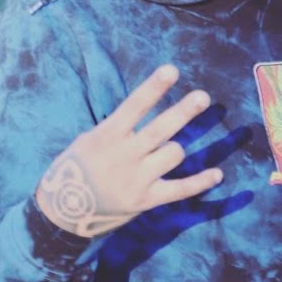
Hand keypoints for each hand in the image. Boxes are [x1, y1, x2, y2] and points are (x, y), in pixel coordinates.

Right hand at [34, 64, 224, 237]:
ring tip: (173, 148)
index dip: (154, 87)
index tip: (172, 70)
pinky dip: (200, 182)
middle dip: (183, 112)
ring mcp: (137, 179)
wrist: (64, 211)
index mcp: (107, 136)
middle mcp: (124, 155)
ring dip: (177, 149)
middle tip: (203, 96)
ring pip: (173, 155)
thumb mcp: (88, 141)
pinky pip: (179, 190)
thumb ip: (116, 129)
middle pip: (161, 129)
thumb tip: (143, 111)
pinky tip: (218, 174)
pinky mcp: (146, 200)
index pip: (134, 106)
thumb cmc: (75, 168)